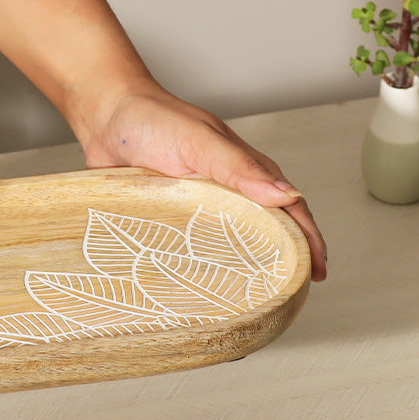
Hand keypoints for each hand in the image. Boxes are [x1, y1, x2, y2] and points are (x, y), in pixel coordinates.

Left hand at [75, 81, 327, 281]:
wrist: (103, 115)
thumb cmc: (152, 118)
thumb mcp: (199, 140)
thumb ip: (239, 167)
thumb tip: (288, 197)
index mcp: (244, 170)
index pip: (289, 210)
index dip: (307, 241)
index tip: (315, 274)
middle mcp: (225, 190)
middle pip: (263, 231)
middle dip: (280, 262)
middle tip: (286, 299)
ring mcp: (195, 205)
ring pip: (226, 243)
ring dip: (239, 269)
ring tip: (247, 304)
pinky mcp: (167, 215)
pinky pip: (187, 245)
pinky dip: (199, 266)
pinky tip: (198, 288)